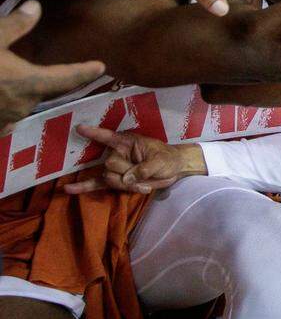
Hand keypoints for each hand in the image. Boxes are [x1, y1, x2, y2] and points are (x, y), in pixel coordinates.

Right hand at [0, 2, 104, 134]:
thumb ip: (14, 25)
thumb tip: (36, 6)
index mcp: (28, 82)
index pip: (66, 77)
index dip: (84, 71)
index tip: (100, 67)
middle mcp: (22, 105)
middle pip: (43, 91)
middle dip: (47, 81)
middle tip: (52, 72)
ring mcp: (5, 120)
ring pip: (22, 104)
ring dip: (21, 94)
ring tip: (14, 83)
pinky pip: (5, 120)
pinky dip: (6, 111)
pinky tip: (4, 106)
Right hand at [67, 125, 197, 193]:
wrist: (173, 169)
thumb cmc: (167, 159)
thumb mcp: (161, 161)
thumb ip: (144, 169)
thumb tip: (126, 179)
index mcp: (128, 142)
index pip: (109, 136)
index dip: (95, 133)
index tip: (79, 128)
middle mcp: (118, 152)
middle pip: (110, 165)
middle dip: (126, 174)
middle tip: (145, 176)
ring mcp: (116, 167)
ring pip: (108, 178)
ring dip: (126, 186)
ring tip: (144, 185)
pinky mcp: (116, 180)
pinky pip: (97, 184)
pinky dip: (84, 187)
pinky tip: (68, 190)